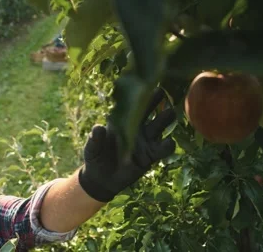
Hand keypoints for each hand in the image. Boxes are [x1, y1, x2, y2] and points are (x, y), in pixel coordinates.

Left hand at [78, 87, 176, 201]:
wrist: (102, 179)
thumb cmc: (95, 157)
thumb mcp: (92, 148)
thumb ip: (95, 139)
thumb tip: (98, 127)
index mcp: (123, 120)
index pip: (134, 104)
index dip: (140, 94)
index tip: (146, 82)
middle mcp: (138, 127)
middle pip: (151, 111)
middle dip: (158, 102)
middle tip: (164, 92)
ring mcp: (146, 140)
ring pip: (160, 126)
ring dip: (166, 119)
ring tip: (170, 113)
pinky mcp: (151, 156)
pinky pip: (164, 149)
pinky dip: (168, 145)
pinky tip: (168, 142)